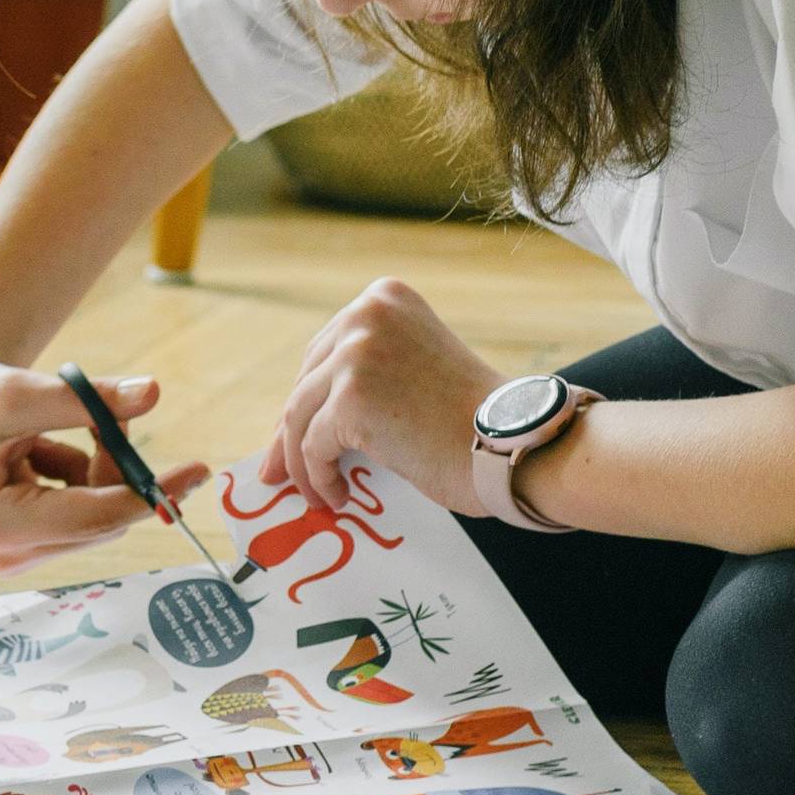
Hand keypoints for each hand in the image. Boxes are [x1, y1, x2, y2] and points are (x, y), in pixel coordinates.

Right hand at [0, 337, 212, 575]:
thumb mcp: (25, 391)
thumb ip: (88, 398)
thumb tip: (153, 393)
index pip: (97, 517)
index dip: (151, 493)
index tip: (196, 470)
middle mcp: (7, 552)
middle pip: (103, 517)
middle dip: (116, 463)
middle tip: (108, 412)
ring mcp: (18, 554)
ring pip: (100, 513)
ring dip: (100, 463)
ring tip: (73, 422)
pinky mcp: (29, 546)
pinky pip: (86, 510)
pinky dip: (82, 471)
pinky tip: (44, 448)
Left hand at [265, 279, 499, 516]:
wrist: (514, 442)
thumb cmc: (477, 420)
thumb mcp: (418, 365)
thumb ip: (373, 370)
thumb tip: (312, 414)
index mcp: (385, 298)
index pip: (325, 351)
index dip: (309, 397)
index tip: (293, 432)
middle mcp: (365, 314)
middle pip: (306, 380)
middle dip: (292, 430)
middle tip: (281, 471)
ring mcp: (355, 354)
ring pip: (298, 416)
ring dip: (299, 461)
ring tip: (315, 494)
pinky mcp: (350, 399)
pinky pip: (312, 447)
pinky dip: (317, 477)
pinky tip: (336, 496)